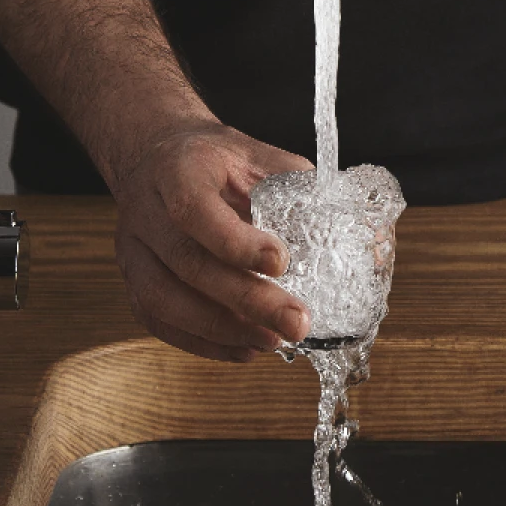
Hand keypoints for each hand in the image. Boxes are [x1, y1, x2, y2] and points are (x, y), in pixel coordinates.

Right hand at [108, 121, 314, 360]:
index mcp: (177, 171)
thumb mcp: (262, 158)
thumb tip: (372, 240)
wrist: (159, 157)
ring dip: (223, 329)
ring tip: (273, 341)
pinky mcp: (133, 281)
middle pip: (188, 264)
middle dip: (246, 300)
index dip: (235, 242)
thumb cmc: (219, 162)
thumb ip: (307, 193)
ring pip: (165, 300)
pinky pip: (160, 321)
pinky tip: (244, 348)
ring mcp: (133, 250)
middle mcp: (145, 212)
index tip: (281, 262)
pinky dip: (203, 342)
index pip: (194, 209)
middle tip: (296, 322)